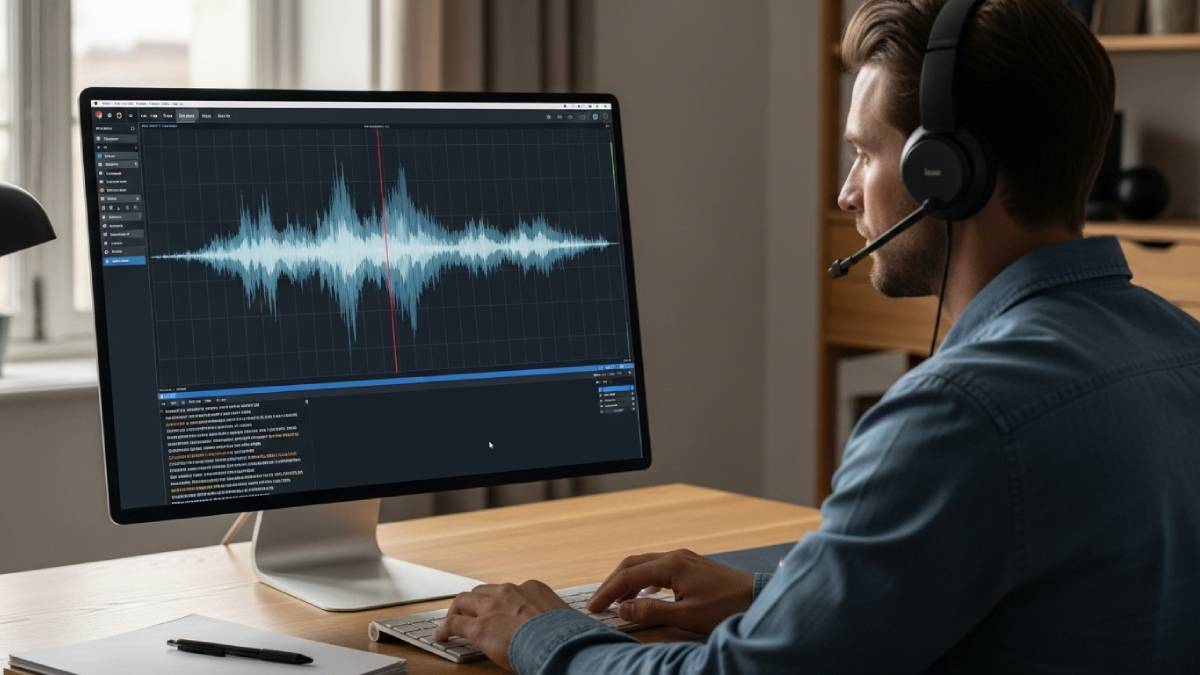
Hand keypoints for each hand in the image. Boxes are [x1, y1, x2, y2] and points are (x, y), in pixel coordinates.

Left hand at [434, 580, 569, 670]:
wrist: (560, 643)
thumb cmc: (567, 635)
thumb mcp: (563, 618)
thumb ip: (552, 618)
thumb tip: (557, 628)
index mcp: (533, 588)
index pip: (509, 591)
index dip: (499, 602)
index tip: (497, 610)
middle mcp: (510, 591)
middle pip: (483, 591)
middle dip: (474, 602)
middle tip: (468, 612)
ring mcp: (492, 607)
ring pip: (464, 601)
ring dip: (457, 611)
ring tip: (451, 622)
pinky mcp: (479, 627)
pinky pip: (454, 623)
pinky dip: (445, 628)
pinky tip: (442, 636)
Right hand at [587, 548, 753, 634]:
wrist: (757, 597)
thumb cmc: (725, 607)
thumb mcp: (686, 615)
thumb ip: (651, 611)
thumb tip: (622, 609)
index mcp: (670, 565)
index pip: (628, 577)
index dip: (608, 592)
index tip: (593, 608)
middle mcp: (674, 556)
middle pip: (632, 564)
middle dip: (612, 583)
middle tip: (598, 603)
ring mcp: (683, 558)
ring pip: (644, 564)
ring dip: (626, 581)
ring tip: (616, 602)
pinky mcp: (690, 564)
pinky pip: (656, 568)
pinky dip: (642, 580)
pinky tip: (642, 596)